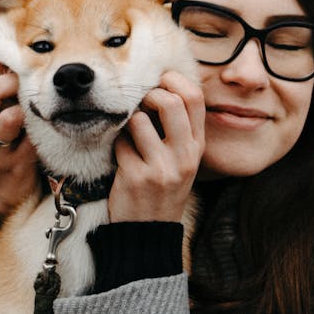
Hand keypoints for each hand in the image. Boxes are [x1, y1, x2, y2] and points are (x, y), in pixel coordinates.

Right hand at [0, 52, 38, 217]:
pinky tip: (48, 128)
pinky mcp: (12, 167)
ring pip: (8, 118)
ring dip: (28, 108)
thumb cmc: (3, 140)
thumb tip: (23, 48)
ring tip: (38, 107)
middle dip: (14, 81)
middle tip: (31, 83)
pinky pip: (30, 142)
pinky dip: (41, 131)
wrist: (2, 190)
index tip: (13, 60)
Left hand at [108, 71, 204, 222]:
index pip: (195, 97)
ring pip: (138, 120)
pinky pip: (120, 143)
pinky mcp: (137, 177)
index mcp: (197, 146)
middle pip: (170, 102)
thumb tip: (160, 84)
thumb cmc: (162, 188)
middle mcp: (184, 155)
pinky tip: (121, 157)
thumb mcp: (182, 159)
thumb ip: (178, 127)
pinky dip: (116, 145)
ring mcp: (161, 167)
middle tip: (139, 103)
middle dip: (148, 94)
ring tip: (128, 134)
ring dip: (126, 121)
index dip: (173, 80)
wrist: (150, 233)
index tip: (158, 82)